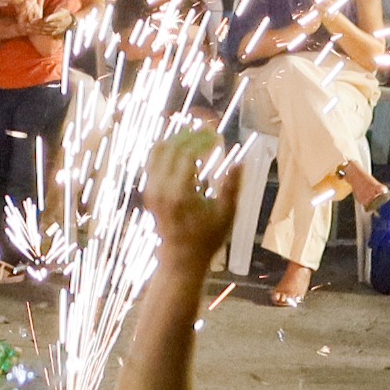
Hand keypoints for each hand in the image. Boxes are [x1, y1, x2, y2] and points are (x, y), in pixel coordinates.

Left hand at [145, 128, 235, 261]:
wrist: (181, 258)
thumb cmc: (208, 239)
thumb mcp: (226, 215)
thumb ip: (231, 187)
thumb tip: (241, 162)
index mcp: (180, 193)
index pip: (186, 154)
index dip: (201, 139)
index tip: (215, 133)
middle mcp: (160, 189)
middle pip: (170, 148)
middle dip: (188, 136)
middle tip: (206, 131)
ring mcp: (151, 190)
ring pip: (158, 152)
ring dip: (176, 141)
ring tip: (195, 137)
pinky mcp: (148, 192)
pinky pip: (154, 163)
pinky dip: (167, 152)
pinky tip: (184, 152)